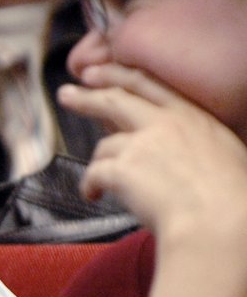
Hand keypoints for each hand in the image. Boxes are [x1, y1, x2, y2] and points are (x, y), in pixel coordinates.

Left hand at [57, 63, 246, 253]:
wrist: (220, 225)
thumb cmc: (235, 199)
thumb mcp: (227, 154)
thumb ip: (197, 143)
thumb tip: (180, 150)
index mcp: (193, 118)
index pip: (149, 86)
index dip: (118, 75)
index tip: (96, 72)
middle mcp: (163, 125)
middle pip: (114, 101)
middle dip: (86, 97)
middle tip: (66, 94)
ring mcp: (140, 146)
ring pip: (104, 146)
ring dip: (99, 161)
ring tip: (97, 181)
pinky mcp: (121, 170)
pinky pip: (94, 174)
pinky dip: (90, 185)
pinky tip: (92, 195)